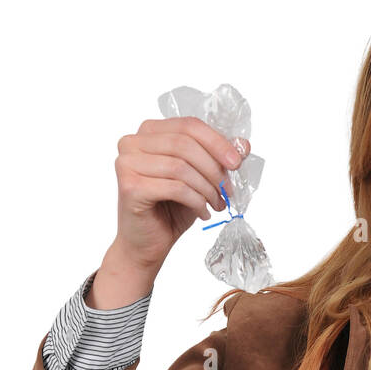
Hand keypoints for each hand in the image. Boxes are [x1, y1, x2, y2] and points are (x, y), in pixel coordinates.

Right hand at [112, 116, 250, 275]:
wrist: (146, 244)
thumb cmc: (170, 209)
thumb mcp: (199, 178)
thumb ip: (216, 157)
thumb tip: (243, 144)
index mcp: (148, 132)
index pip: (189, 125)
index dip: (217, 142)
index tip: (237, 163)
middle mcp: (132, 143)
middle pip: (185, 144)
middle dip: (214, 169)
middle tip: (228, 191)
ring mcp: (127, 163)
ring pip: (181, 167)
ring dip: (207, 188)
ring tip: (217, 205)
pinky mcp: (130, 187)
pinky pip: (175, 187)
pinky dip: (196, 201)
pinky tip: (203, 213)